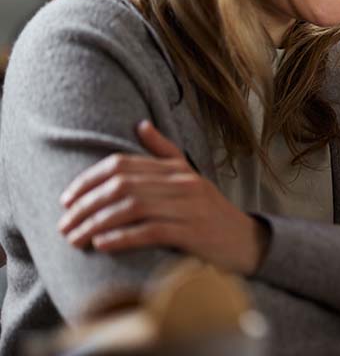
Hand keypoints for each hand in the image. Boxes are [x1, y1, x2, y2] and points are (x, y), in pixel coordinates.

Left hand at [57, 120, 267, 274]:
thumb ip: (164, 153)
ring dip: (97, 224)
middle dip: (85, 206)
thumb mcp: (190, 179)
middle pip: (122, 186)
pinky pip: (151, 230)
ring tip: (76, 239)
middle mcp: (183, 183)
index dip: (88, 180)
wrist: (246, 242)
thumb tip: (140, 125)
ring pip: (132, 207)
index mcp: (177, 170)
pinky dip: (123, 237)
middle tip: (64, 226)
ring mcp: (190, 207)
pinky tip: (103, 245)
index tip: (66, 200)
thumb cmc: (210, 214)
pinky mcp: (193, 232)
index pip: (123, 164)